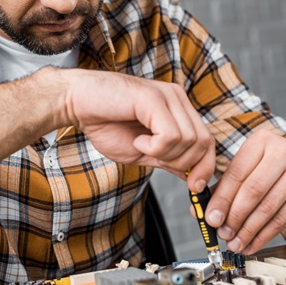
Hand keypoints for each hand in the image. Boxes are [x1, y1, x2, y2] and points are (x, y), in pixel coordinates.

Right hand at [58, 68, 214, 182]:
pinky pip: (171, 136)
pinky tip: (137, 140)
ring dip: (164, 154)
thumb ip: (169, 159)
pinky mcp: (154, 98)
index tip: (194, 188)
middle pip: (203, 143)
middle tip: (156, 160)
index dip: (205, 167)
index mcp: (177, 109)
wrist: (77, 104)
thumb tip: (193, 177)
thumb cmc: (106, 123)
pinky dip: (154, 147)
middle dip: (183, 164)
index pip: (207, 141)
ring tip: (140, 145)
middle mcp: (177, 99)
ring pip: (189, 141)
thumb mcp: (144, 151)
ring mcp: (167, 96)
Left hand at [203, 129, 285, 253]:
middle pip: (252, 191)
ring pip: (267, 208)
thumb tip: (198, 211)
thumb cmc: (273, 172)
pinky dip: (263, 236)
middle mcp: (283, 151)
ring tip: (235, 243)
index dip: (221, 199)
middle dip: (234, 217)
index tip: (210, 219)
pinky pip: (282, 219)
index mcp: (261, 141)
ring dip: (247, 230)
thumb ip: (223, 188)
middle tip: (222, 234)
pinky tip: (251, 244)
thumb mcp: (249, 170)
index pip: (236, 173)